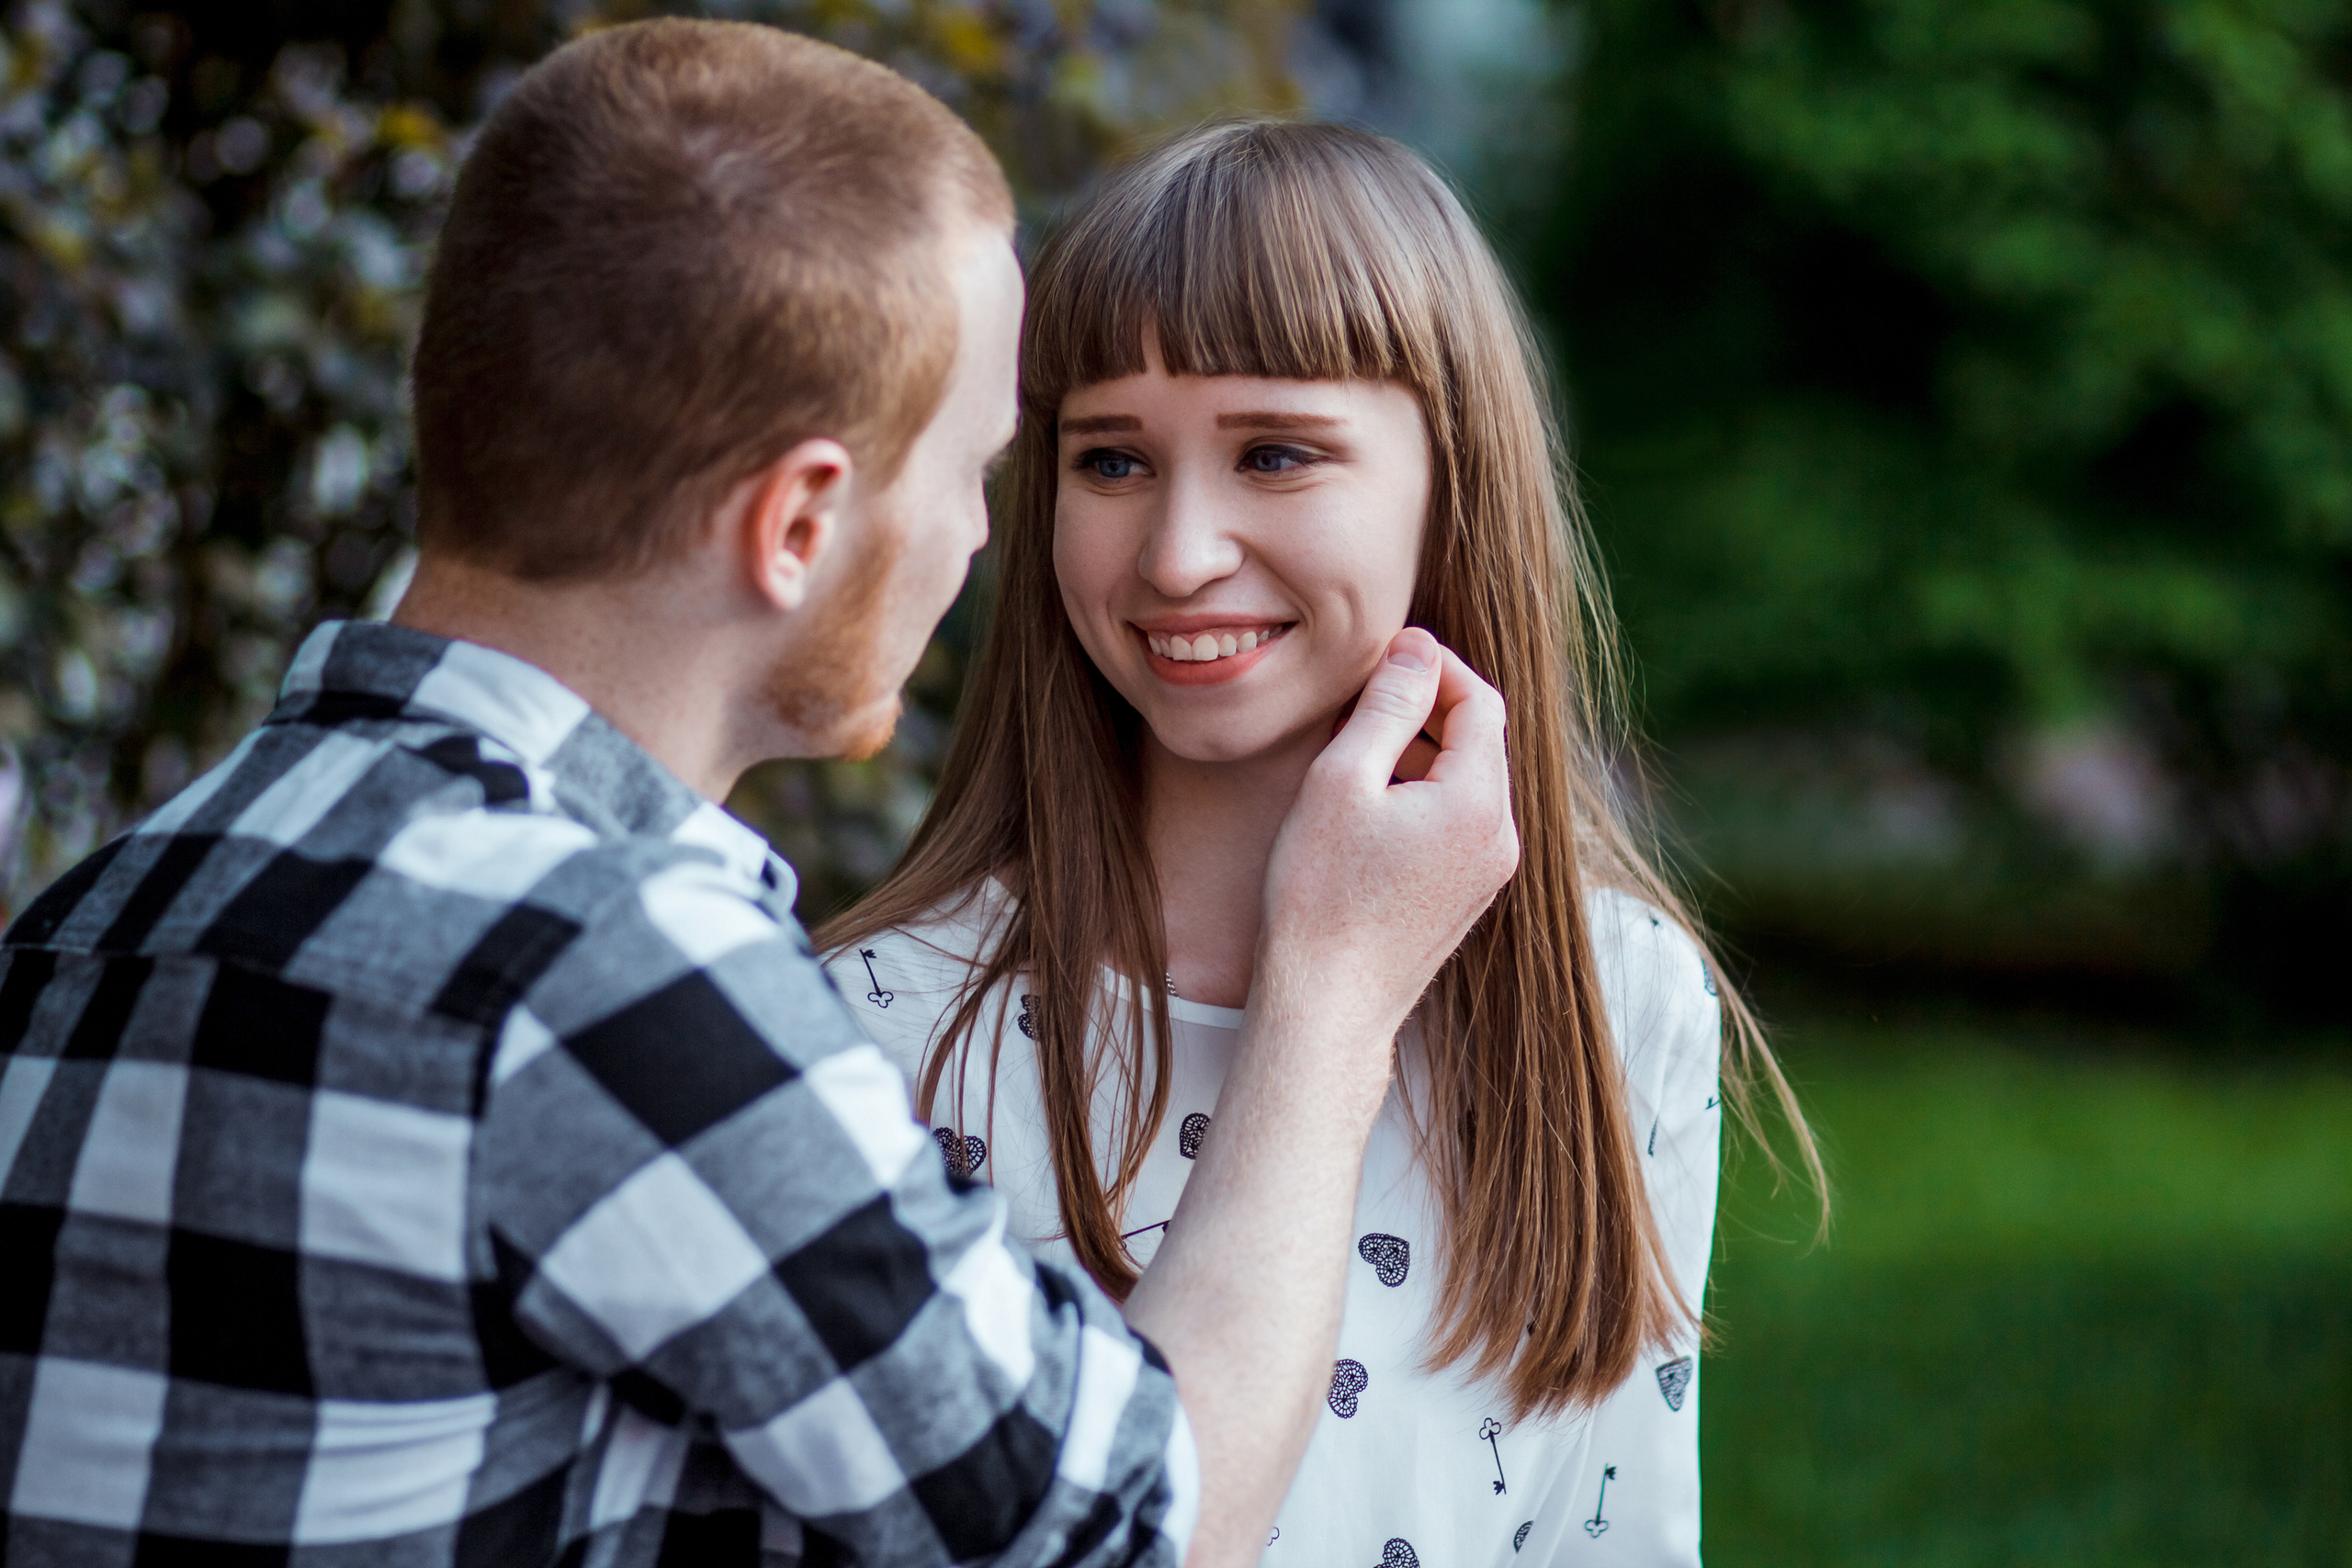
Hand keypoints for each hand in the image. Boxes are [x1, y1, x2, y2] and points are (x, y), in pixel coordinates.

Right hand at [1256, 627, 1517, 1054]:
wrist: (1326, 1006)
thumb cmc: (1320, 897)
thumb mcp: (1342, 781)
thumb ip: (1386, 705)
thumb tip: (1416, 648)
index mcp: (1479, 802)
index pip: (1480, 699)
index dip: (1434, 666)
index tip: (1383, 657)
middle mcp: (1500, 837)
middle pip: (1479, 740)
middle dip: (1426, 707)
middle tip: (1360, 700)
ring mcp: (1488, 872)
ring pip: (1467, 781)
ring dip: (1420, 752)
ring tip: (1354, 754)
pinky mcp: (1467, 896)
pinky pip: (1457, 821)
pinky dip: (1421, 795)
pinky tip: (1367, 807)